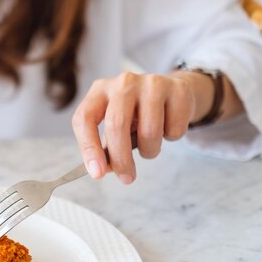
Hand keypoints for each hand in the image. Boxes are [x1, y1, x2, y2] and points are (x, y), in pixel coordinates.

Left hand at [72, 71, 214, 183]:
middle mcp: (123, 83)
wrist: (173, 93)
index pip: (84, 118)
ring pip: (150, 132)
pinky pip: (174, 129)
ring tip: (150, 145)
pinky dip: (171, 138)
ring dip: (150, 150)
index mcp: (100, 90)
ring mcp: (151, 83)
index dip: (89, 148)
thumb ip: (106, 148)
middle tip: (126, 178)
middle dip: (121, 159)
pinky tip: (168, 126)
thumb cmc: (136, 114)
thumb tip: (101, 169)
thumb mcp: (115, 126)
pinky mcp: (178, 90)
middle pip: (116, 125)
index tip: (97, 173)